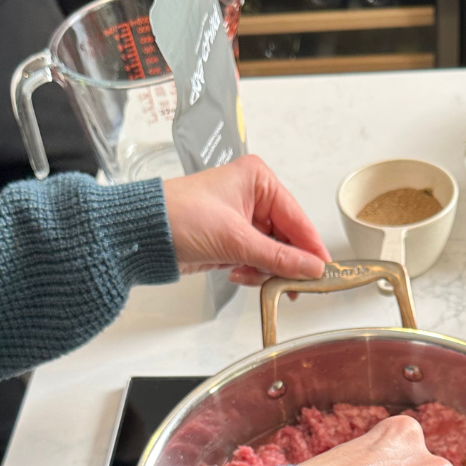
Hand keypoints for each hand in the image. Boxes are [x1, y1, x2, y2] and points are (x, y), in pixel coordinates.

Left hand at [163, 155, 328, 284]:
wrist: (140, 234)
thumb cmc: (179, 217)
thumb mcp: (235, 239)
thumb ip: (278, 257)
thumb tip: (312, 268)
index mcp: (258, 180)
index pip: (297, 218)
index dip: (311, 247)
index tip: (325, 271)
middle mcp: (253, 195)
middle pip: (287, 236)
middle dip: (283, 262)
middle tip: (291, 285)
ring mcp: (242, 218)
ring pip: (272, 251)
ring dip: (263, 269)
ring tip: (247, 274)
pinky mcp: (230, 238)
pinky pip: (255, 258)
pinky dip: (250, 270)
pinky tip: (236, 273)